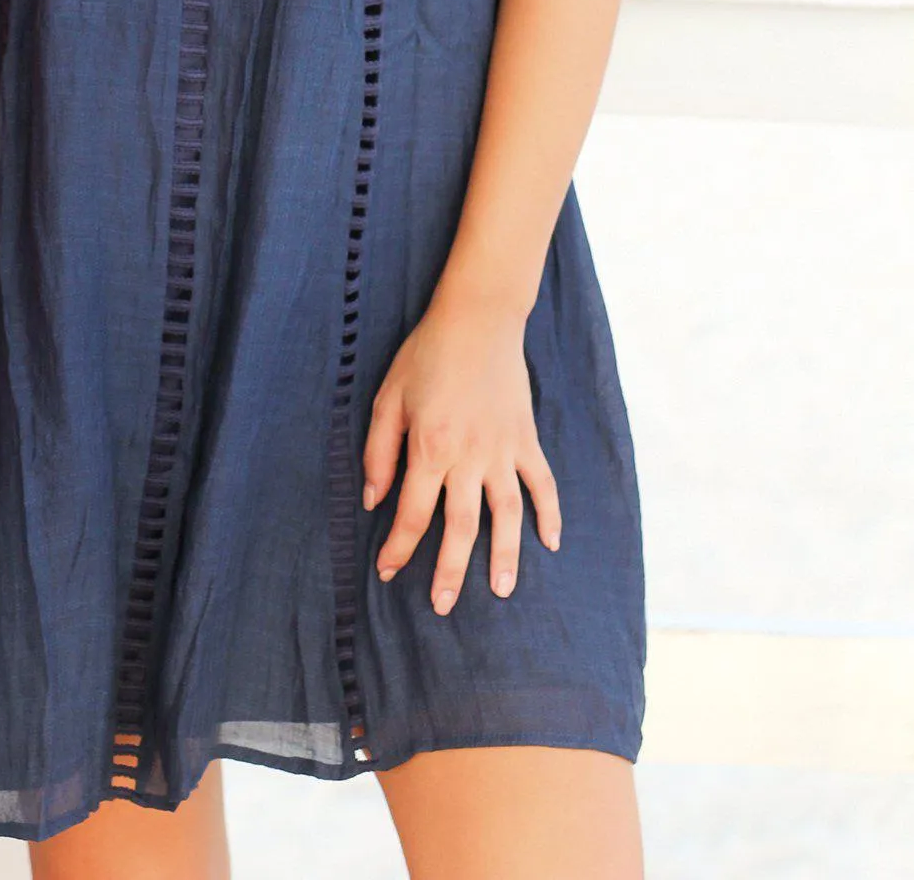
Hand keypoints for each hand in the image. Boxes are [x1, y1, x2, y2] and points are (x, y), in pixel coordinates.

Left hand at [361, 291, 560, 613]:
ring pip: (506, 515)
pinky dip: (550, 514)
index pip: (413, 513)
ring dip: (505, 556)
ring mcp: (503, 450)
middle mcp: (469, 458)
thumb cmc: (426, 356)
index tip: (387, 570)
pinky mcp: (526, 439)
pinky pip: (542, 484)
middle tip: (441, 606)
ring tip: (501, 592)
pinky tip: (551, 543)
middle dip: (449, 571)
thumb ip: (378, 452)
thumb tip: (373, 500)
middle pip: (460, 527)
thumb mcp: (388, 398)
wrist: (477, 320)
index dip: (398, 547)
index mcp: (430, 448)